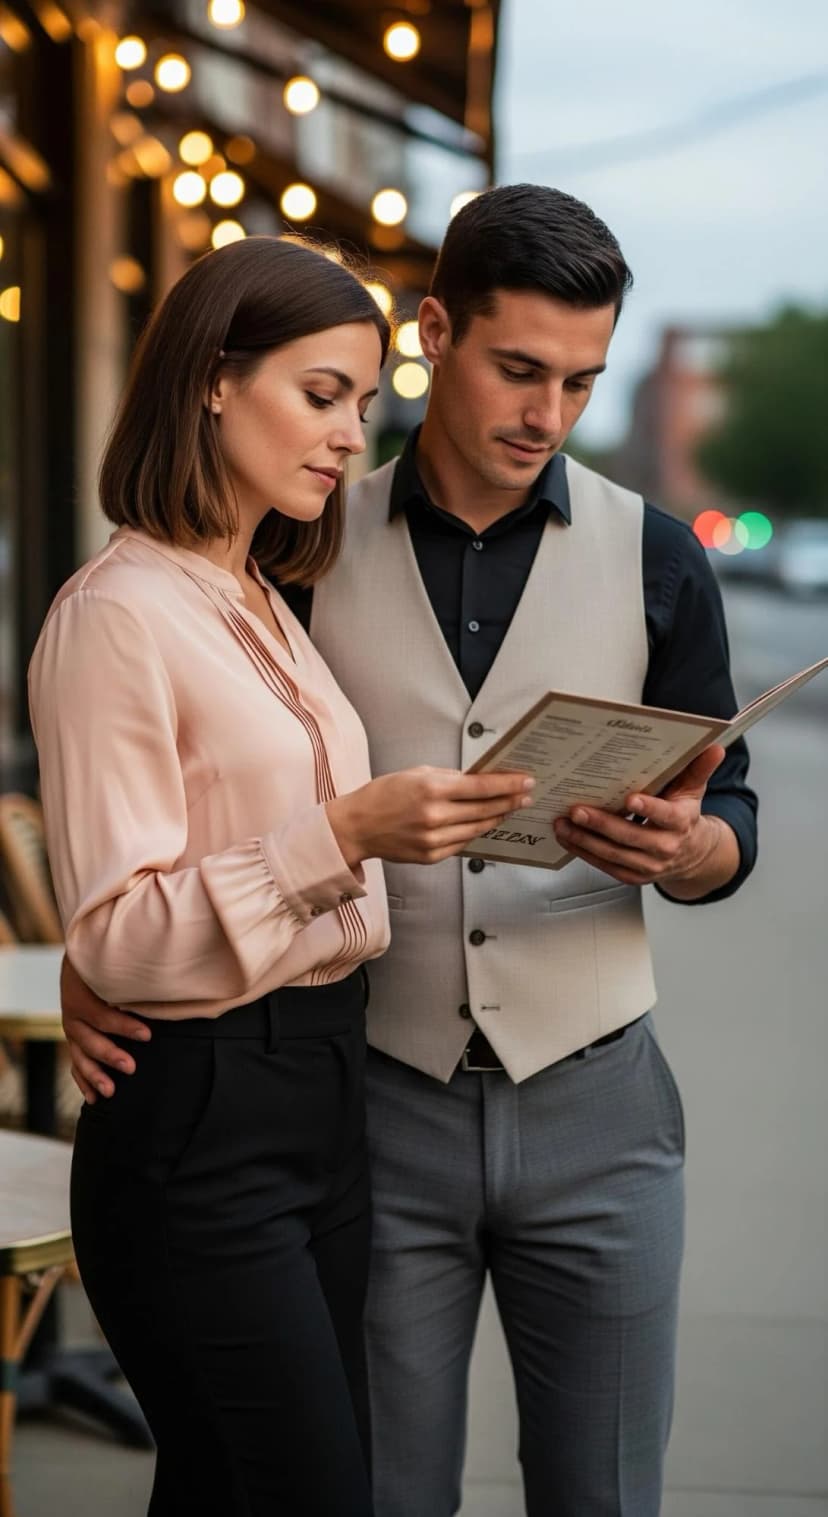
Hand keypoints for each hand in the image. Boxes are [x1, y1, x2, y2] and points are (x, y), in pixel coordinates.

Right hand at [61, 953, 150, 1102]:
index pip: (101, 1015)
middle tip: (131, 1067)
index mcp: (81, 992)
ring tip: (111, 1092)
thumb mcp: (117, 966)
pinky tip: (95, 1098)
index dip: (123, 1026)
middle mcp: (72, 1012)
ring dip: (95, 1075)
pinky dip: (84, 1081)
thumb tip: (169, 982)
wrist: (83, 958)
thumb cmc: (110, 962)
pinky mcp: (75, 1039)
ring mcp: (72, 1027)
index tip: (148, 1035)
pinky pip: (76, 1063)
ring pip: (80, 1055)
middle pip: (90, 1038)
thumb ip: (135, 976)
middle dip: (110, 1054)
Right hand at [327, 766, 533, 866]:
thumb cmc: (383, 795)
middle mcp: (435, 816)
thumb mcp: (417, 773)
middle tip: (526, 795)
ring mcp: (434, 839)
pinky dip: (475, 831)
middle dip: (510, 801)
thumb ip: (449, 778)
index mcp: (432, 789)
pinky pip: (463, 842)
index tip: (526, 781)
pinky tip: (483, 823)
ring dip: (497, 817)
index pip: (482, 787)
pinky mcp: (432, 856)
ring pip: (478, 828)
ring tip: (509, 809)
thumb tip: (479, 780)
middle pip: (486, 809)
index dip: (508, 784)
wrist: (357, 826)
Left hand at [552, 745, 731, 889]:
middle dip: (602, 824)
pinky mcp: (632, 876)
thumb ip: (698, 768)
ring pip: (614, 855)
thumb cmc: (685, 814)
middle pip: (631, 838)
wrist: (691, 854)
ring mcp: (648, 866)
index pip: (666, 816)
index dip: (649, 809)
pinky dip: (584, 853)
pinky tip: (567, 838)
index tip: (630, 798)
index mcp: (681, 823)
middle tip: (577, 810)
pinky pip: (605, 866)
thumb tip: (714, 747)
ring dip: (585, 840)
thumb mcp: (693, 790)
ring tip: (563, 824)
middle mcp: (665, 848)